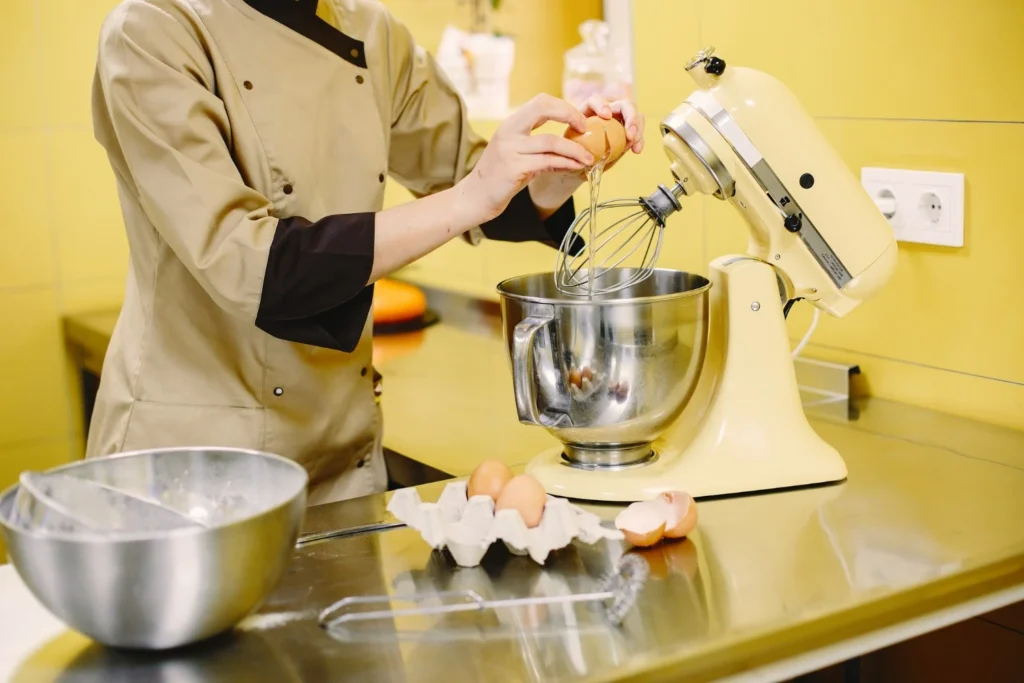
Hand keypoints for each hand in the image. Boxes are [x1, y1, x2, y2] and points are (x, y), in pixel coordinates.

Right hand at [455, 95, 593, 224]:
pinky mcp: (514, 168)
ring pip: (550, 141)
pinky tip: (577, 167)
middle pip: (543, 108)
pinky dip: (566, 163)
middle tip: (585, 128)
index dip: (564, 107)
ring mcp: (510, 149)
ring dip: (575, 149)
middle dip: (569, 114)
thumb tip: (571, 150)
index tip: (579, 121)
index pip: (541, 102)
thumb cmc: (499, 178)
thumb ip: (541, 149)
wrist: (475, 198)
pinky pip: (547, 162)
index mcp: (511, 125)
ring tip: (589, 157)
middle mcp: (509, 132)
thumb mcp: (519, 157)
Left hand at [579, 94, 645, 167]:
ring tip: (634, 145)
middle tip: (630, 134)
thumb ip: (574, 148)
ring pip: (635, 116)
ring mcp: (618, 122)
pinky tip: (636, 150)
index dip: (602, 105)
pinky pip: (637, 132)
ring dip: (638, 129)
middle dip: (630, 117)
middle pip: (623, 105)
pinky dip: (640, 140)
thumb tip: (581, 152)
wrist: (578, 164)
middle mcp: (606, 112)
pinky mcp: (627, 133)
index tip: (606, 116)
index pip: (595, 100)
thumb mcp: (569, 150)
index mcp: (588, 111)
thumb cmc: (572, 155)